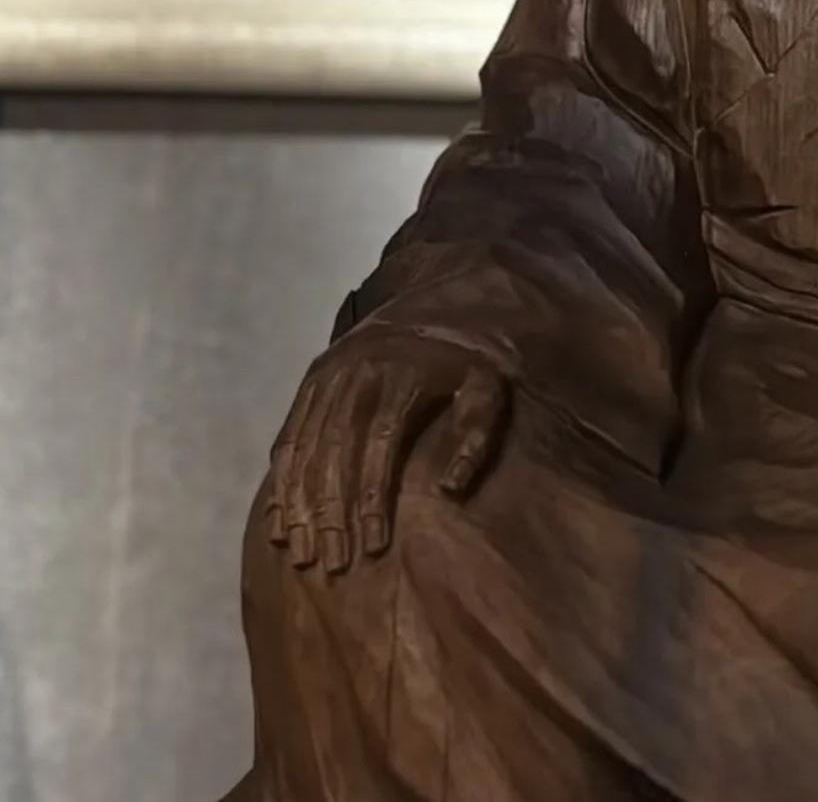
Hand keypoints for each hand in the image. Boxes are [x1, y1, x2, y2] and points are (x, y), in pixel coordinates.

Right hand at [264, 329, 507, 574]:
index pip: (381, 444)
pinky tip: (280, 522)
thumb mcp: (487, 390)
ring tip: (302, 556)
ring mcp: (328, 374)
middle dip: (330, 512)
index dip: (373, 497)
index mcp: (402, 374)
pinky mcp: (311, 380)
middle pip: (335, 449)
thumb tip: (450, 491)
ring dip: (300, 504)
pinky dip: (281, 481)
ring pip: (305, 446)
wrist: (433, 301)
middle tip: (330, 566)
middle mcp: (357, 371)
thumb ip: (476, 437)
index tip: (374, 546)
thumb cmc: (465, 363)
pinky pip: (289, 434)